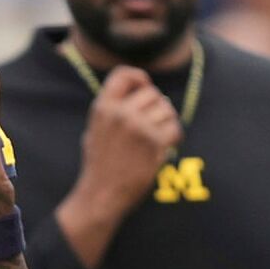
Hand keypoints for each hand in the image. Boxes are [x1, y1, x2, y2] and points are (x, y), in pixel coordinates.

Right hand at [76, 65, 181, 209]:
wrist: (102, 193)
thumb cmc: (99, 164)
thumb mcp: (94, 129)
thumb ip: (112, 109)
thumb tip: (140, 89)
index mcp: (103, 108)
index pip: (123, 74)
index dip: (138, 77)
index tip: (144, 86)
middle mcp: (120, 113)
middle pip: (152, 93)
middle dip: (156, 106)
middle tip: (152, 123)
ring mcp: (138, 127)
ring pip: (167, 110)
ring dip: (166, 121)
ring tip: (157, 136)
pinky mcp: (155, 142)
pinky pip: (175, 128)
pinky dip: (173, 137)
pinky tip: (164, 146)